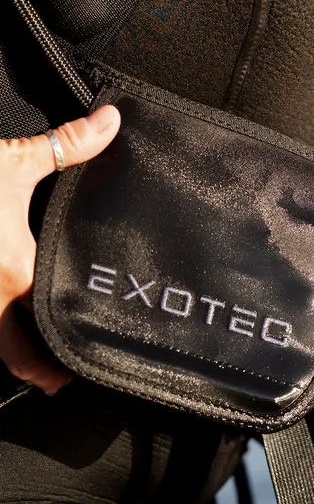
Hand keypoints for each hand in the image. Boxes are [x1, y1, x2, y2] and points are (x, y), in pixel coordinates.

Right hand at [0, 106, 120, 393]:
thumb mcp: (11, 160)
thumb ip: (66, 147)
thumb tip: (111, 123)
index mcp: (15, 273)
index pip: (51, 326)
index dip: (69, 347)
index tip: (85, 360)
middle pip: (17, 358)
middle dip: (39, 373)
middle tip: (58, 380)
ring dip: (11, 357)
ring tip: (32, 363)